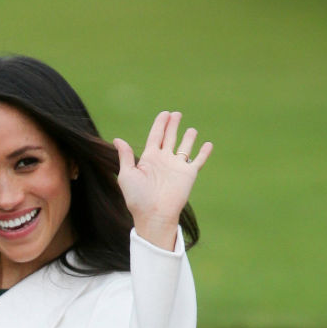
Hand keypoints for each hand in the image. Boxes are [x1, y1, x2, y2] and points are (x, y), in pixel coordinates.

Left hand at [113, 111, 212, 249]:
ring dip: (188, 138)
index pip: (155, 136)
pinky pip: (198, 160)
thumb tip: (118, 139)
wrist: (153, 214)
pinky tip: (208, 144)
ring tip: (191, 129)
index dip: (160, 124)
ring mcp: (177, 167)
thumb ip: (126, 156)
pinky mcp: (189, 174)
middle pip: (169, 138)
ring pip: (184, 147)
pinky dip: (204, 152)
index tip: (164, 114)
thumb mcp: (127, 174)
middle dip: (172, 125)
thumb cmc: (137, 197)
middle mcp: (163, 160)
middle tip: (176, 113)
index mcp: (149, 158)